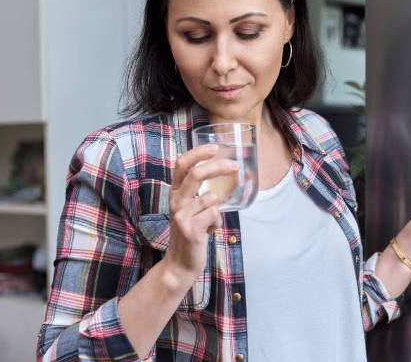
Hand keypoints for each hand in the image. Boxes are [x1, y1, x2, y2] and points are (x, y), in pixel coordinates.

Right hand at [163, 144, 237, 282]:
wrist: (181, 263)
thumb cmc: (192, 232)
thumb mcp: (192, 208)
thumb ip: (202, 192)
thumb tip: (228, 172)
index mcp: (175, 193)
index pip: (181, 164)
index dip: (198, 153)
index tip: (215, 147)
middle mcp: (175, 201)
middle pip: (197, 175)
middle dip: (218, 167)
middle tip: (235, 165)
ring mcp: (181, 215)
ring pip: (211, 198)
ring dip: (217, 210)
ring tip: (209, 223)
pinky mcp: (190, 229)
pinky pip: (215, 215)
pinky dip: (217, 223)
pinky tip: (208, 232)